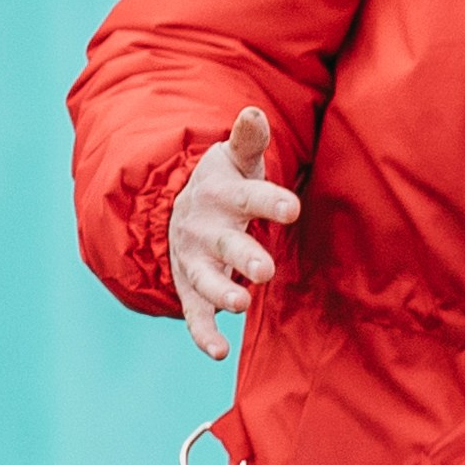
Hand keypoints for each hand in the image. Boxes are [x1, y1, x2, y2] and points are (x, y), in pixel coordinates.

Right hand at [169, 109, 301, 363]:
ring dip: (222, 293)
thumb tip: (253, 111)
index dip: (269, 202)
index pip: (249, 197)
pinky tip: (219, 353)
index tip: (291, 209)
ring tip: (240, 304)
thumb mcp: (235, 159)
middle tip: (265, 271)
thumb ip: (247, 139)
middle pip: (226, 244)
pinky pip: (194, 314)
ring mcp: (195, 261)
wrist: (173, 209)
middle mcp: (206, 229)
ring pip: (206, 280)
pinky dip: (203, 334)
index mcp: (223, 195)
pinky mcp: (190, 289)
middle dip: (244, 257)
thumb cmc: (223, 184)